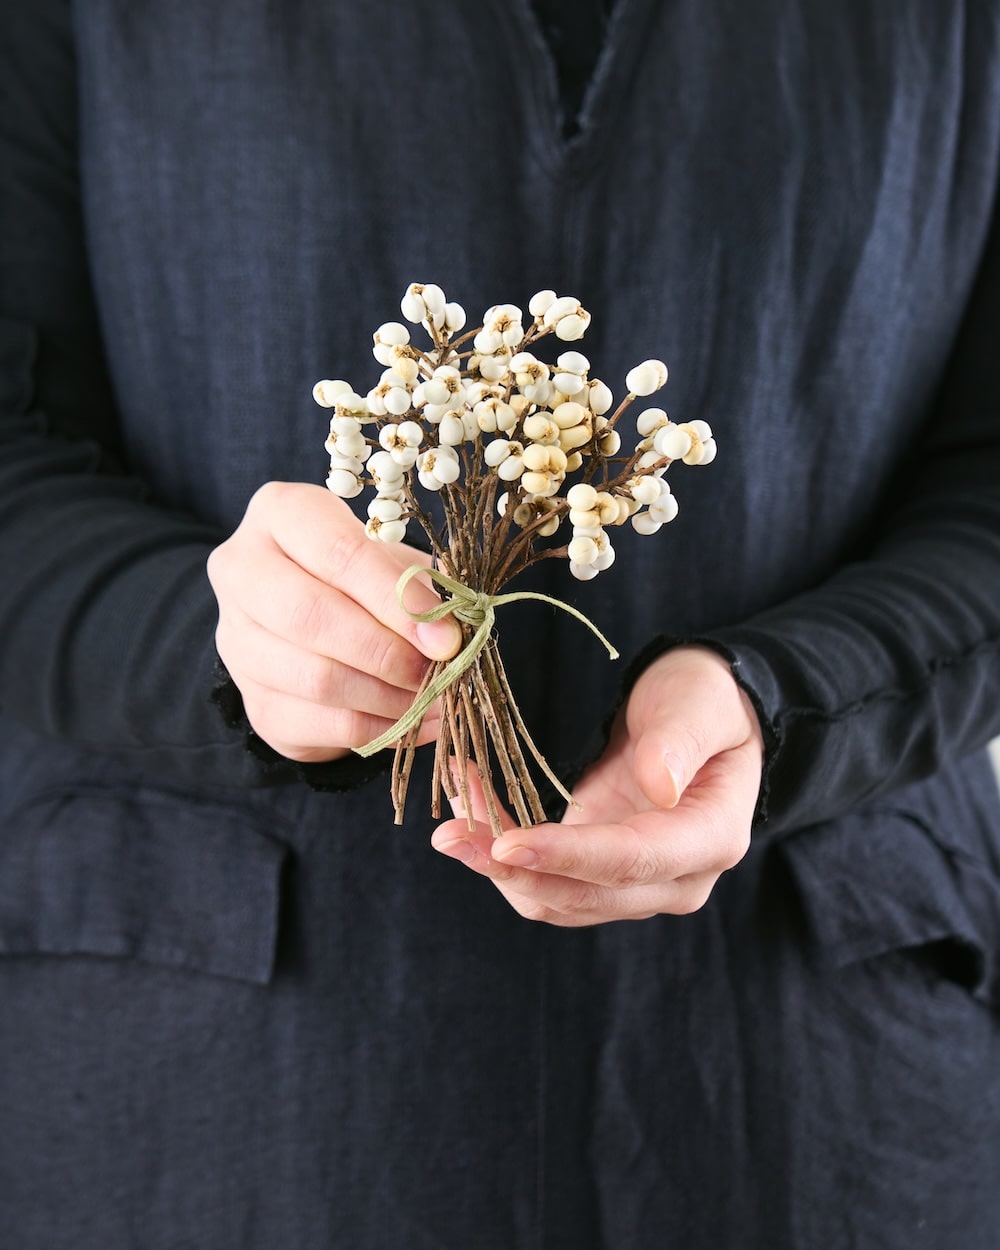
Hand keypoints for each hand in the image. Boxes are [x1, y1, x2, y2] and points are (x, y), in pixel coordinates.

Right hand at [206, 482, 461, 761]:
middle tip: (441, 669)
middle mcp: (240, 571)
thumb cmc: (365, 577)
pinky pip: (321, 724)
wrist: (314, 622)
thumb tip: (452, 631)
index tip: (446, 633)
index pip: (336, 553)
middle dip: (388, 650)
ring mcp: (237, 642)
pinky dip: (380, 730)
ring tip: (436, 698)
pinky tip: (418, 724)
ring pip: (316, 678)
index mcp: (280, 514)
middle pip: (310, 616)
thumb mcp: (393, 561)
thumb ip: (419, 586)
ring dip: (389, 696)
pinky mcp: (255, 703)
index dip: (395, 597)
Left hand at [430, 647, 763, 923]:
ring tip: (449, 820)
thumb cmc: (704, 700)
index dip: (568, 857)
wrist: (699, 715)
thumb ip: (678, 742)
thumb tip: (659, 787)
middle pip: (586, 896)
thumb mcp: (698, 703)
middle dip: (512, 869)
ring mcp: (636, 884)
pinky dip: (501, 854)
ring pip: (554, 899)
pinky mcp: (598, 873)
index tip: (506, 843)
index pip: (633, 861)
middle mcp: (676, 878)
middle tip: (449, 834)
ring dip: (497, 867)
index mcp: (712, 837)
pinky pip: (543, 879)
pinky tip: (469, 808)